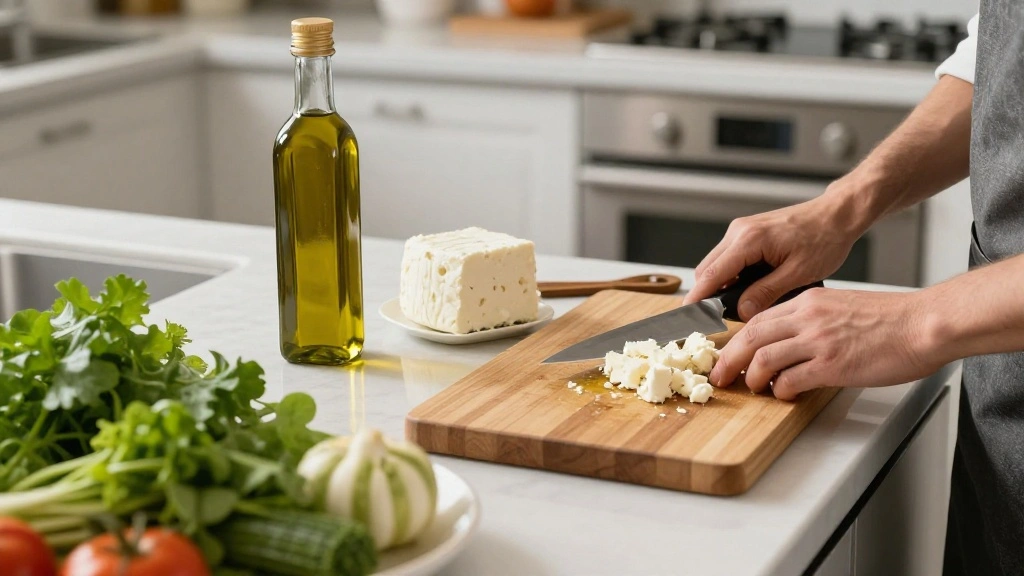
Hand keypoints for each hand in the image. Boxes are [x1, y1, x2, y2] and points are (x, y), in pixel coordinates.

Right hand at [683, 193, 864, 320]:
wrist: (836, 215)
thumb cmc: (825, 239)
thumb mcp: (798, 273)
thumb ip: (766, 293)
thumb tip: (741, 312)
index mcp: (749, 240)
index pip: (712, 274)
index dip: (698, 298)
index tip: (688, 317)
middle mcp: (739, 231)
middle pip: (707, 269)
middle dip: (707, 295)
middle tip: (716, 320)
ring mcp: (741, 230)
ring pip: (716, 264)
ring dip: (720, 285)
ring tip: (735, 307)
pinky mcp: (747, 232)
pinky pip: (728, 257)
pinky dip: (730, 275)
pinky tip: (746, 289)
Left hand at [709, 288, 941, 399]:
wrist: (923, 324)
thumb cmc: (892, 319)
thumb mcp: (842, 307)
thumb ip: (814, 320)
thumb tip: (793, 342)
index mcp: (809, 302)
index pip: (759, 319)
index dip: (737, 338)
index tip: (727, 353)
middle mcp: (808, 318)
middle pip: (750, 337)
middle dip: (728, 359)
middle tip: (719, 376)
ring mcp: (819, 341)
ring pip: (764, 358)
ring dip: (752, 378)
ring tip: (754, 388)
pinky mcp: (832, 365)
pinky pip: (791, 379)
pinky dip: (781, 390)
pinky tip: (785, 394)